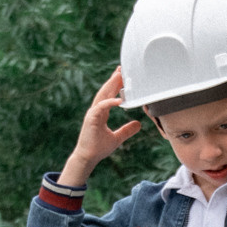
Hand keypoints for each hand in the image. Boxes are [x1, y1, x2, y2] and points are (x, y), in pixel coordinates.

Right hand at [64, 69, 141, 184]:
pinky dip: (110, 102)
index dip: (115, 85)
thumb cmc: (99, 148)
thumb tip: (138, 124)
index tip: (122, 76)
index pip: (109, 95)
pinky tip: (119, 99)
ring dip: (110, 85)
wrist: (88, 158)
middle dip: (113, 80)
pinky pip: (102, 107)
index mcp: (101, 113)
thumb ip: (127, 130)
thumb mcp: (117, 138)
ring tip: (119, 76)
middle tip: (121, 69)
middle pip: (105, 91)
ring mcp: (93, 114)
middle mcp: (96, 111)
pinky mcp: (91, 119)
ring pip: (102, 95)